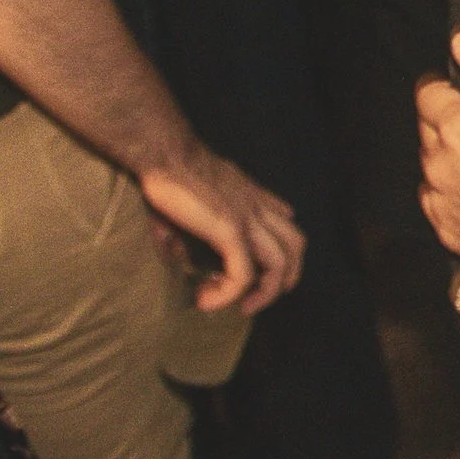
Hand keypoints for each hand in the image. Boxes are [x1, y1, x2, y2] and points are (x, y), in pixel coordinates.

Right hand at [134, 138, 304, 312]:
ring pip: (281, 263)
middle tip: (259, 297)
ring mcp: (247, 217)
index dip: (278, 250)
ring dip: (265, 293)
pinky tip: (207, 300)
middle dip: (286, 277)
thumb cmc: (168, 170)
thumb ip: (194, 222)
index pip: (285, 221)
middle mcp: (256, 206)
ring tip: (243, 307)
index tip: (250, 272)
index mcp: (251, 196)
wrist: (164, 150)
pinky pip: (243, 274)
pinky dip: (229, 294)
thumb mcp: (192, 196)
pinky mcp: (230, 230)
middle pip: (295, 245)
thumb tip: (176, 255)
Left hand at [418, 33, 459, 261]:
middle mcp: (438, 163)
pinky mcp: (449, 231)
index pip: (428, 92)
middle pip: (427, 129)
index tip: (454, 85)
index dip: (441, 84)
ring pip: (431, 167)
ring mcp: (441, 201)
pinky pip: (439, 203)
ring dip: (448, 158)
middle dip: (445, 120)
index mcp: (456, 126)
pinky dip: (453, 194)